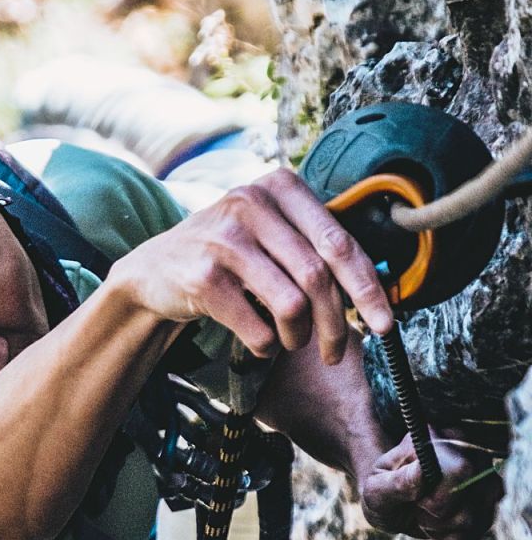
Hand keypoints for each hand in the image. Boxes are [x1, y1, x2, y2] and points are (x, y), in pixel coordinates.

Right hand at [112, 167, 394, 364]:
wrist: (153, 270)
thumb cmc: (227, 254)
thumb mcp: (269, 230)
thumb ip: (314, 244)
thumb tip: (375, 288)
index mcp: (279, 187)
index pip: (339, 242)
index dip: (367, 288)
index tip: (386, 324)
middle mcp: (251, 204)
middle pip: (318, 277)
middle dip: (334, 325)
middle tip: (335, 352)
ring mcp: (224, 240)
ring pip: (291, 304)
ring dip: (296, 336)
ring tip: (289, 340)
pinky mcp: (203, 278)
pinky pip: (257, 327)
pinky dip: (265, 344)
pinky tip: (258, 339)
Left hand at [360, 430, 501, 539]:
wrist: (392, 502)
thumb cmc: (381, 490)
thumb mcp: (376, 489)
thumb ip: (398, 482)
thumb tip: (422, 470)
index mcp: (440, 440)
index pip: (461, 470)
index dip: (440, 497)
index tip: (418, 500)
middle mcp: (470, 453)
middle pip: (475, 498)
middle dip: (440, 514)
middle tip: (417, 507)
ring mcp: (485, 478)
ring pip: (477, 520)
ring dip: (442, 528)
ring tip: (425, 514)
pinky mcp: (488, 504)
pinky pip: (474, 536)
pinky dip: (448, 539)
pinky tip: (436, 526)